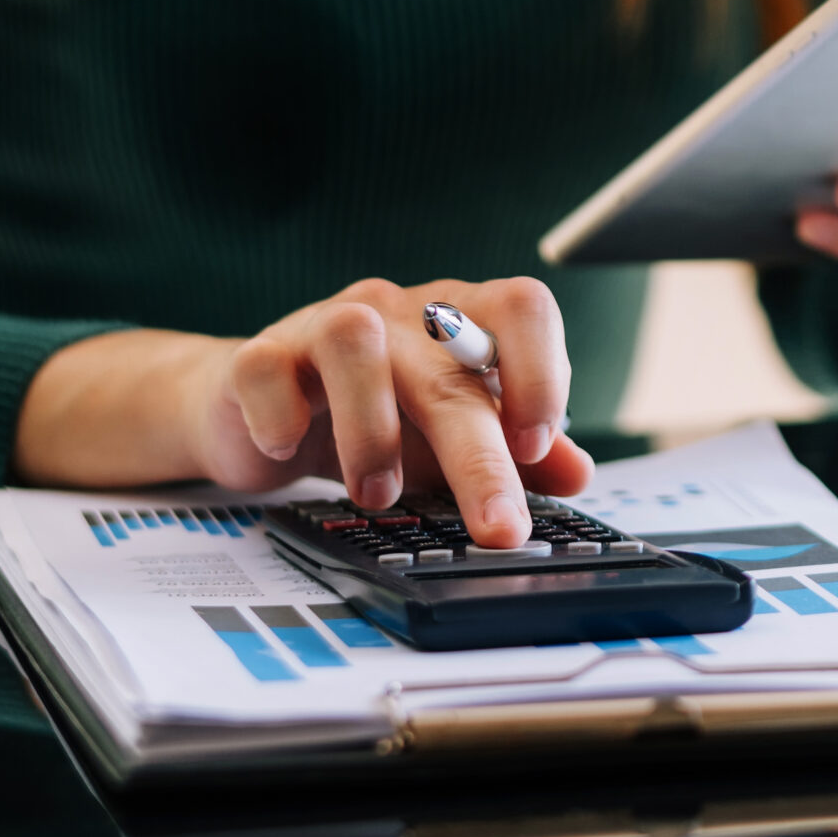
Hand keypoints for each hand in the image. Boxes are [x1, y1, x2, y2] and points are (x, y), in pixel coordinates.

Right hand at [15, 276, 594, 549]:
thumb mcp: (453, 436)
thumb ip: (516, 451)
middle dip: (479, 458)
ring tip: (378, 496)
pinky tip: (289, 450)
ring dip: (372, 432)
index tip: (538, 444)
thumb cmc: (377, 415)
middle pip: (447, 370)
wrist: (262, 409)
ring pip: (354, 340)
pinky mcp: (260, 355)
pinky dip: (280, 416)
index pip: (522, 308)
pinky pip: (266, 367)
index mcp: (461, 319)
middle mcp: (401, 312)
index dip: (540, 370)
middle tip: (497, 528)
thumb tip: (577, 473)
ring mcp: (325, 324)